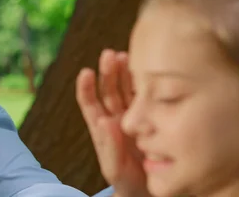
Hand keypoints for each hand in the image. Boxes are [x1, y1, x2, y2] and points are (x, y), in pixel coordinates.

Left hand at [76, 50, 149, 196]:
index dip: (86, 87)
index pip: (90, 104)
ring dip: (125, 72)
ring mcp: (135, 117)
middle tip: (110, 55)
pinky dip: (145, 84)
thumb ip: (109, 146)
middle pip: (110, 91)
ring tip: (125, 55)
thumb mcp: (114, 168)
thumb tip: (105, 121)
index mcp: (103, 130)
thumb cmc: (127, 183)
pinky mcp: (152, 117)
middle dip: (108, 72)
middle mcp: (118, 119)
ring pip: (127, 90)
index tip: (86, 72)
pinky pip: (146, 97)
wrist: (149, 192)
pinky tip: (148, 72)